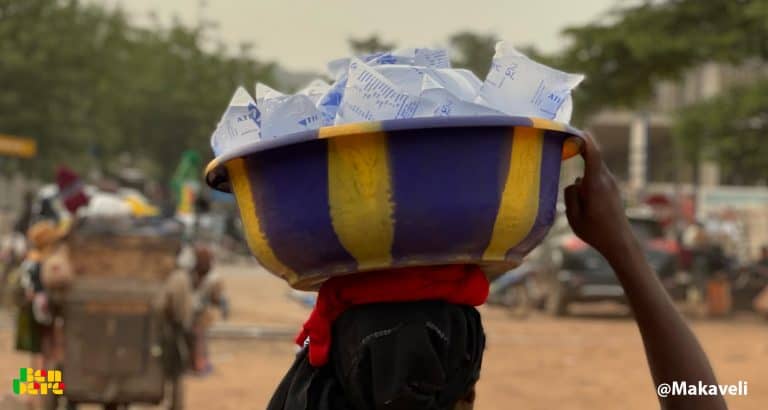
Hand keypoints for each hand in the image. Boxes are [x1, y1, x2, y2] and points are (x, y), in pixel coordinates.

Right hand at [563, 133, 633, 257]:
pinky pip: (597, 177)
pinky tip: (583, 194)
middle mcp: (606, 181)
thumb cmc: (595, 231)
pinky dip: (588, 178)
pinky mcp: (612, 190)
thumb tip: (574, 183)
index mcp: (595, 185)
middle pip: (592, 159)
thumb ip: (570, 195)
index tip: (576, 129)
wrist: (619, 242)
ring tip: (575, 184)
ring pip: (593, 170)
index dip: (585, 140)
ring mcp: (611, 184)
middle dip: (581, 149)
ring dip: (584, 170)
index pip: (593, 154)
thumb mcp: (573, 217)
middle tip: (566, 141)